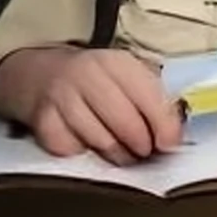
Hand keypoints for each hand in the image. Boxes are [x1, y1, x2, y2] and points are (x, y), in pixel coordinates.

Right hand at [29, 48, 183, 164]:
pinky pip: (73, 151)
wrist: (41, 75)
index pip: (148, 95)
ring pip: (101, 141)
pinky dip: (85, 154)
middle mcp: (89, 74)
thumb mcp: (125, 75)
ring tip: (124, 153)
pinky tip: (89, 145)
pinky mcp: (44, 121)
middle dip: (141, 145)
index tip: (170, 143)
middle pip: (125, 123)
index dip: (164, 124)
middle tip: (146, 152)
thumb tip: (175, 132)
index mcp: (117, 61)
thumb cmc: (95, 80)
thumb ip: (151, 97)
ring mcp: (63, 97)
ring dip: (118, 155)